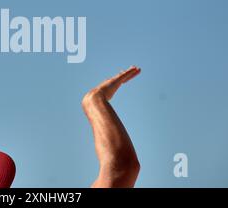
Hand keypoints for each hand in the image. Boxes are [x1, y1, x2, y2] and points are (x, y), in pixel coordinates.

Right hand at [82, 66, 140, 187]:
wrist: (103, 136)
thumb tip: (109, 158)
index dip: (113, 86)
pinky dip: (127, 75)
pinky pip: (119, 79)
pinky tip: (136, 70)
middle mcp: (91, 97)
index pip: (104, 93)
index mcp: (91, 106)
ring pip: (115, 80)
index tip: (120, 81)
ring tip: (136, 69)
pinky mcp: (105, 88)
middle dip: (120, 77)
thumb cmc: (106, 142)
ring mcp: (96, 93)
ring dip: (127, 74)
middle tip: (130, 72)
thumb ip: (109, 139)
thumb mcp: (108, 137)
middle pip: (110, 84)